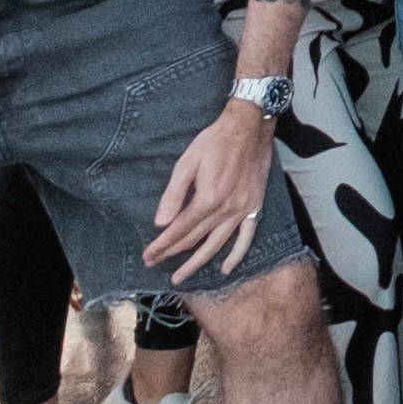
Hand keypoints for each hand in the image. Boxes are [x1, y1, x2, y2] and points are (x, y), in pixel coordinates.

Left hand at [144, 101, 278, 279]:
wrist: (249, 127)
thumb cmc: (215, 141)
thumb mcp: (187, 162)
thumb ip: (174, 194)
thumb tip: (161, 222)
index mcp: (207, 199)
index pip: (179, 230)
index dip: (162, 245)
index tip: (148, 256)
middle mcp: (225, 209)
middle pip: (194, 239)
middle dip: (172, 254)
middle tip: (155, 264)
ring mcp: (242, 210)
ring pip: (217, 244)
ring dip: (198, 262)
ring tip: (181, 276)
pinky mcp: (254, 206)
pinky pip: (246, 237)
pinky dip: (236, 254)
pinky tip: (225, 268)